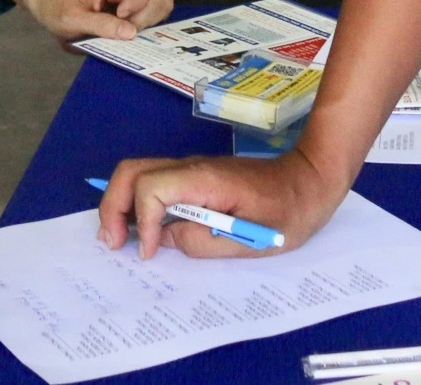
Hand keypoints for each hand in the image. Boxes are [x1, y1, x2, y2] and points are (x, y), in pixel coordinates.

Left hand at [23, 0, 172, 42]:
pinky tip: (132, 36)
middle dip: (145, 16)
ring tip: (128, 34)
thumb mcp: (72, 19)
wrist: (51, 9)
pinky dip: (148, 27)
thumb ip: (100, 25)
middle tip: (125, 31)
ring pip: (159, 4)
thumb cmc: (58, 9)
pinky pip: (152, 16)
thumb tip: (131, 33)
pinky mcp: (132, 11)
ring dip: (148, 23)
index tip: (122, 16)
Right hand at [94, 150, 346, 260]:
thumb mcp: (252, 239)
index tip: (150, 252)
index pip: (151, 188)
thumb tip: (167, 238)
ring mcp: (190, 169)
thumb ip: (205, 242)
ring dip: (120, 202)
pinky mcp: (194, 177)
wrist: (309, 180)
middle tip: (111, 243)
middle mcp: (191, 167)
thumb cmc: (288, 212)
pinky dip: (136, 202)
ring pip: (137, 172)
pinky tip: (141, 229)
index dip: (141, 221)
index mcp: (206, 179)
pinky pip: (153, 181)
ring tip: (118, 238)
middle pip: (132, 171)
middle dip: (113, 205)